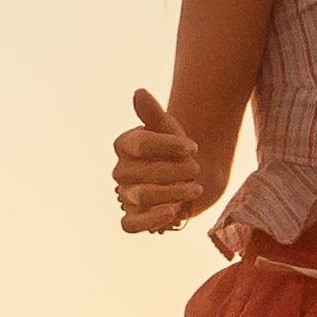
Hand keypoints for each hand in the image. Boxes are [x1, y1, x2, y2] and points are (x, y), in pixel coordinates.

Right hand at [114, 88, 212, 233]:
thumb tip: (139, 92)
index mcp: (125, 145)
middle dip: (174, 171)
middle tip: (196, 167)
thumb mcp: (170, 128)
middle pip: (142, 173)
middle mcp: (121, 171)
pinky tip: (173, 213)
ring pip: (142, 197)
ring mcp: (125, 196)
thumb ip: (154, 113)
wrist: (192, 174)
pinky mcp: (133, 218)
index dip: (167, 146)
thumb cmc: (178, 149)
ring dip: (172, 192)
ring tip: (196, 188)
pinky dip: (150, 221)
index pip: (138, 144)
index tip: (192, 147)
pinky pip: (130, 225)